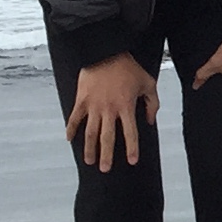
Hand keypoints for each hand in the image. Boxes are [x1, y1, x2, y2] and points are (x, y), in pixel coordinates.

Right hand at [68, 53, 158, 172]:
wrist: (105, 52)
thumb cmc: (129, 68)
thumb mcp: (148, 83)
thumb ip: (152, 103)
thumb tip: (150, 121)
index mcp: (126, 106)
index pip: (130, 133)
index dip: (131, 148)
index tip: (131, 161)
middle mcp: (109, 109)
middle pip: (107, 137)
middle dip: (106, 155)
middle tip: (105, 169)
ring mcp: (93, 106)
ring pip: (90, 132)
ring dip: (89, 148)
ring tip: (89, 161)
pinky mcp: (81, 100)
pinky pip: (74, 118)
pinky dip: (71, 129)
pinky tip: (69, 140)